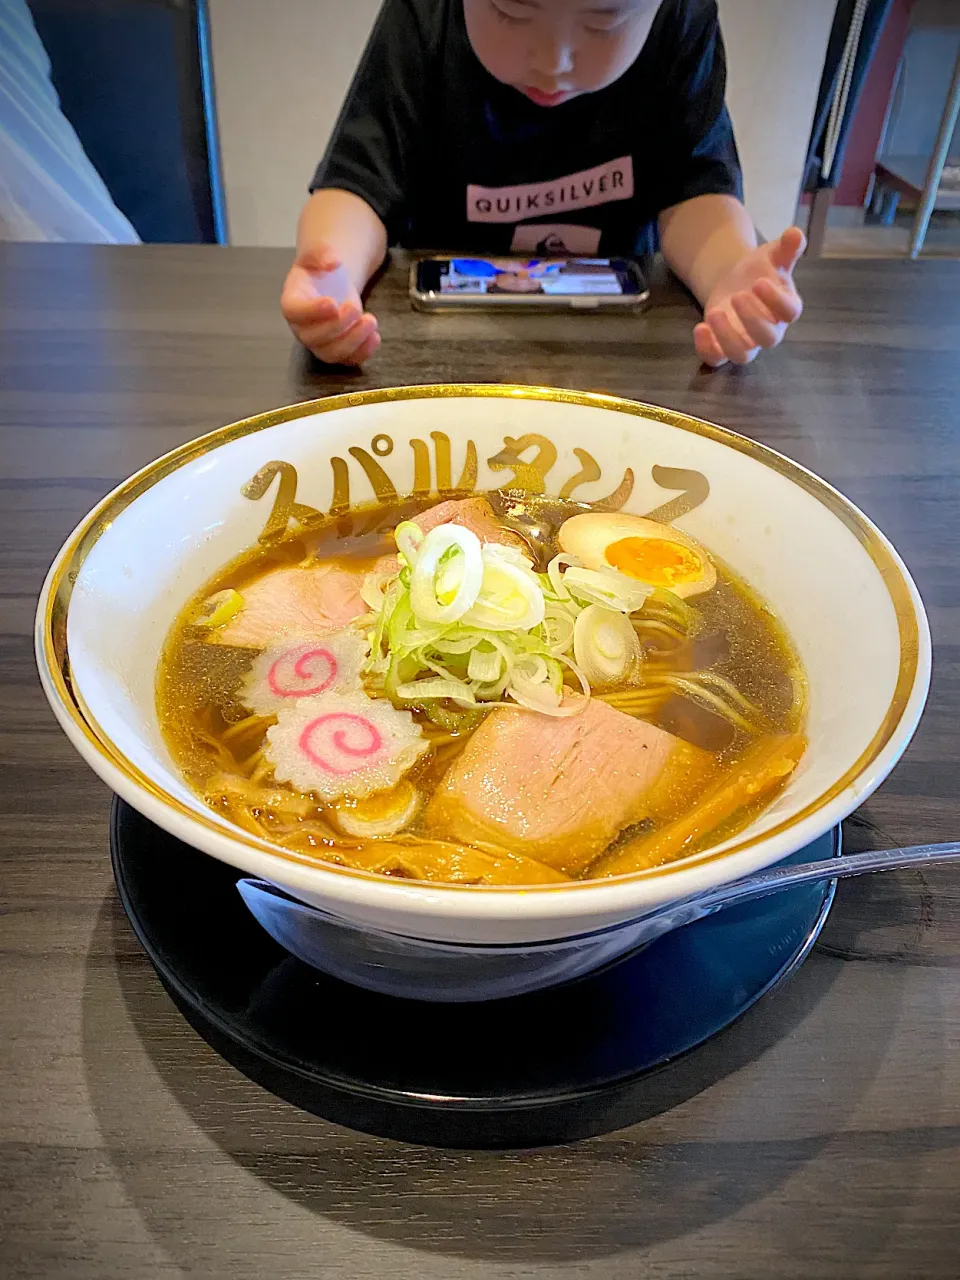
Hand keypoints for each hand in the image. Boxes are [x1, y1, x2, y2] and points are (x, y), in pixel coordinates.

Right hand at [280, 246, 380, 365]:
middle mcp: (303, 327)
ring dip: (353, 341)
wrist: (331, 282)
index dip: (311, 311)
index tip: (331, 303)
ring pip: (331, 354)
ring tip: (371, 320)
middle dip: (337, 326)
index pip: (294, 312)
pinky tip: (375, 336)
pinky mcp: (339, 349)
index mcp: (292, 301)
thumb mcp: (317, 253)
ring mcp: (320, 342)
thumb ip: (320, 252)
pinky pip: (348, 360)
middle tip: (354, 307)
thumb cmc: (319, 270)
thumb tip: (332, 262)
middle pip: (313, 338)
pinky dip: (363, 352)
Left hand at [694, 226, 804, 368]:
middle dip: (752, 319)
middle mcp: (769, 329)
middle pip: (768, 338)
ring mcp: (746, 341)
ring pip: (742, 355)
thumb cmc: (760, 270)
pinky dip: (707, 349)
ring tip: (714, 313)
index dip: (776, 300)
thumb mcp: (772, 254)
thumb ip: (786, 247)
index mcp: (786, 307)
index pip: (790, 311)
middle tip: (736, 295)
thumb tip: (795, 233)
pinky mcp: (723, 347)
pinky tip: (699, 328)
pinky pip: (717, 358)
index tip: (759, 282)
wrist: (736, 281)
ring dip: (727, 338)